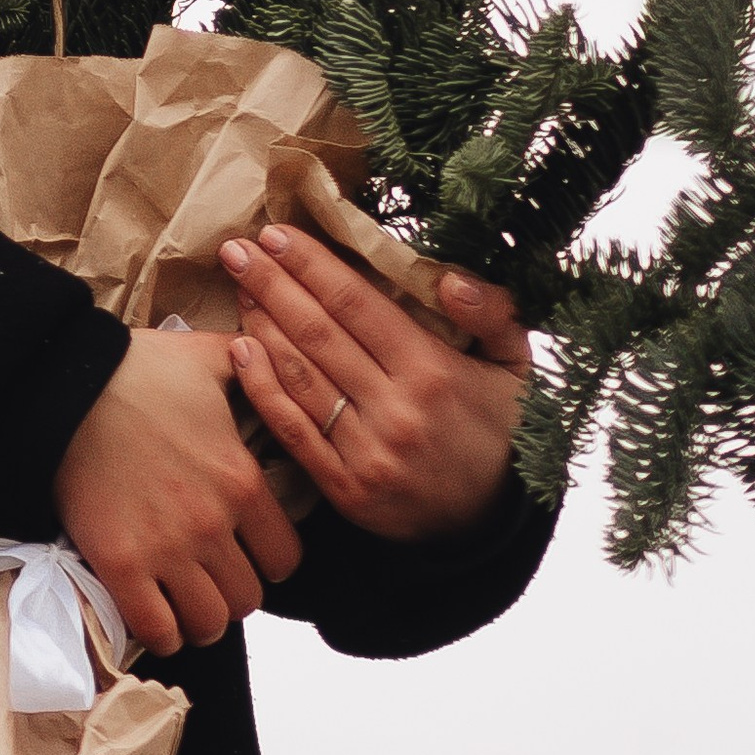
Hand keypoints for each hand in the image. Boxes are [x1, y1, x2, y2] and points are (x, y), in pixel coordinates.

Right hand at [52, 327, 303, 657]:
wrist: (63, 385)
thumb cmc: (136, 369)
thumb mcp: (209, 358)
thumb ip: (255, 366)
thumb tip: (275, 358)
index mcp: (242, 481)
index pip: (286, 559)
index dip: (269, 561)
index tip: (248, 552)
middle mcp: (212, 524)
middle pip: (248, 599)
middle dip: (232, 592)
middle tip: (211, 576)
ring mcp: (166, 549)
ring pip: (209, 623)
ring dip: (199, 619)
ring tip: (183, 601)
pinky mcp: (119, 564)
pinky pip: (157, 629)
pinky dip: (161, 632)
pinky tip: (154, 613)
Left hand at [222, 227, 528, 542]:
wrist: (497, 520)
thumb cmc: (502, 429)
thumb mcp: (516, 365)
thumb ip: (492, 313)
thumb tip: (450, 279)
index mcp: (434, 372)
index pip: (357, 304)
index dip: (312, 265)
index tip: (277, 234)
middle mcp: (395, 410)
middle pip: (317, 333)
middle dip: (272, 284)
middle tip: (238, 249)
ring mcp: (366, 452)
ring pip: (299, 376)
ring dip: (261, 325)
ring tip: (239, 287)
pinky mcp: (344, 488)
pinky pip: (291, 430)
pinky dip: (261, 387)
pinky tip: (239, 349)